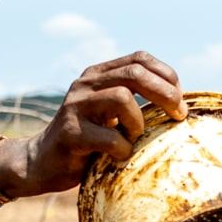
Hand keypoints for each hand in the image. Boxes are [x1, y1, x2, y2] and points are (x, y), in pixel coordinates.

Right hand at [6, 52, 184, 195]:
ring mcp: (75, 107)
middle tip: (179, 116)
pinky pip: (110, 138)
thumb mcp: (110, 113)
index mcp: (98, 74)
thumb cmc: (88, 141)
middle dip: (165, 94)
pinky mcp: (70, 134)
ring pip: (122, 98)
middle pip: (135, 73)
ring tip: (133, 138)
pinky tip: (119, 157)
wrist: (41, 162)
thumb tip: (179, 101)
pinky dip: (123, 150)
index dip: (166, 75)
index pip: (140, 58)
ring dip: (138, 123)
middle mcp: (86, 84)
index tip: (180, 100)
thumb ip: (133, 100)